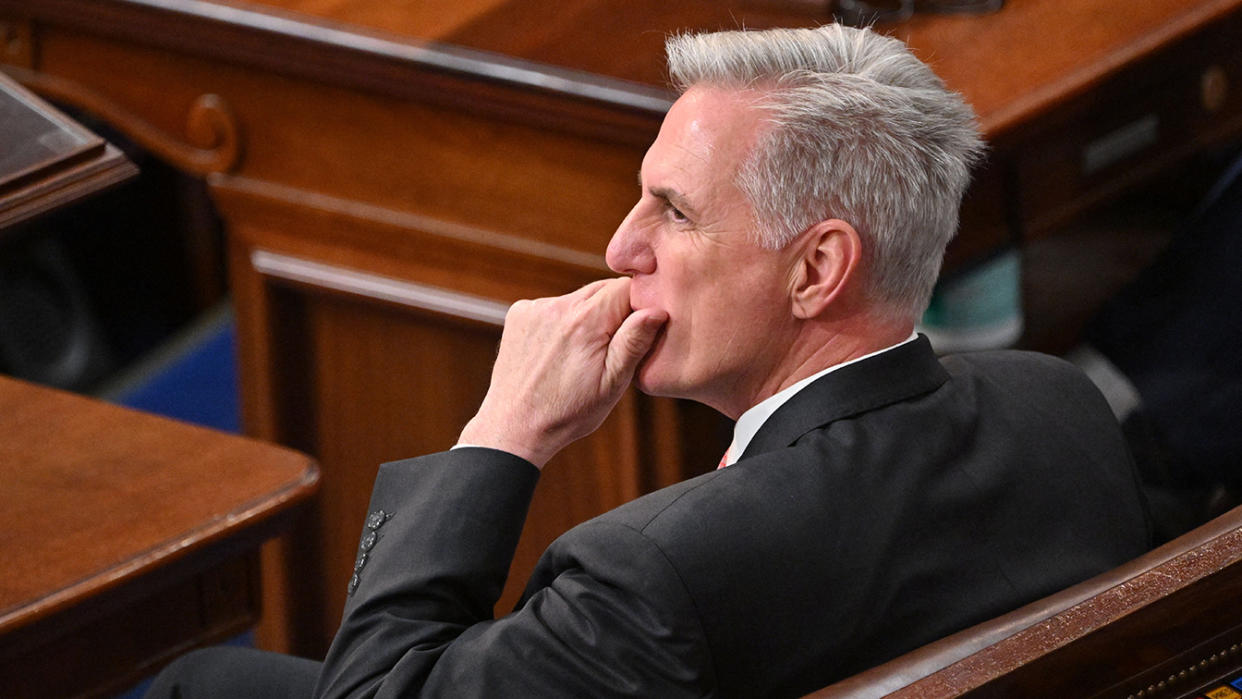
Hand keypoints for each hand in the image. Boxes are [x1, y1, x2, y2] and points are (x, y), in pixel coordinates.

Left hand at [459, 278, 666, 467]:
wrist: (514, 426)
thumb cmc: (568, 413)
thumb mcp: (612, 385)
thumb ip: (634, 343)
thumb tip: (656, 310)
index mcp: (586, 321)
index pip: (626, 287)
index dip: (637, 306)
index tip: (635, 333)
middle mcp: (558, 306)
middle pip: (602, 289)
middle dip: (613, 312)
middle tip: (608, 351)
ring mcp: (535, 308)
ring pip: (578, 299)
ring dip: (586, 318)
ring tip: (579, 356)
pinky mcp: (518, 314)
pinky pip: (552, 307)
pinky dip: (561, 322)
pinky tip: (557, 353)